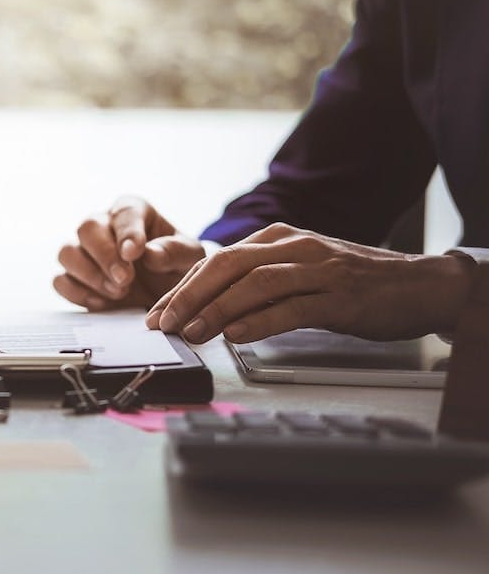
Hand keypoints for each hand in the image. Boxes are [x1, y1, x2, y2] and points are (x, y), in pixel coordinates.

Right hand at [53, 196, 204, 310]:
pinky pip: (61, 281)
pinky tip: (103, 303)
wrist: (166, 293)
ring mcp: (84, 251)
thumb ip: (174, 252)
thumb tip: (149, 254)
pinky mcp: (74, 277)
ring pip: (67, 253)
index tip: (134, 253)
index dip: (127, 233)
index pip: (123, 214)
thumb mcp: (189, 258)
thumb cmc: (177, 266)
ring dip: (90, 275)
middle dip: (105, 256)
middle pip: (86, 228)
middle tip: (125, 280)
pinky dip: (78, 294)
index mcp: (132, 212)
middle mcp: (103, 226)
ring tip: (118, 292)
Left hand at [146, 223, 475, 343]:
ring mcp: (318, 270)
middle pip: (227, 266)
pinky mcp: (340, 297)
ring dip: (217, 309)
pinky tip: (236, 335)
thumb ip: (256, 285)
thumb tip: (208, 310)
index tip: (156, 313)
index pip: (216, 260)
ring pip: (255, 284)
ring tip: (191, 333)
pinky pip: (292, 307)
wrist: (417, 284)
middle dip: (188, 296)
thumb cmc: (350, 282)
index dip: (181, 288)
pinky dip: (260, 321)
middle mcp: (294, 247)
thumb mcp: (296, 272)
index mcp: (277, 238)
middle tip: (163, 323)